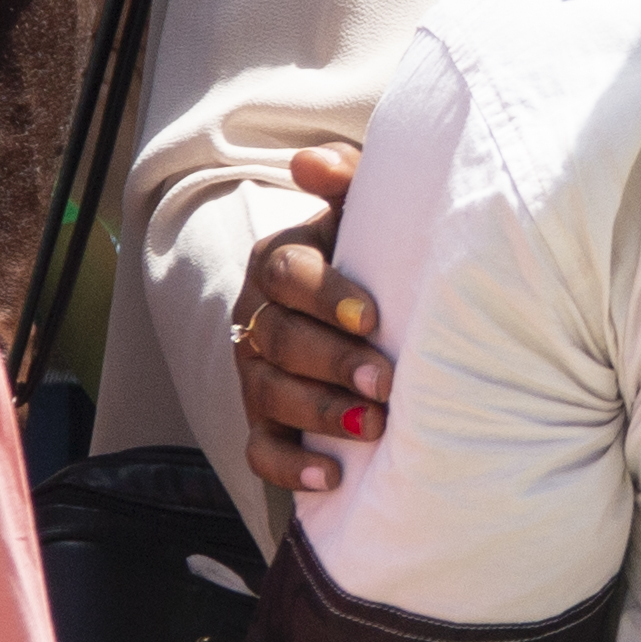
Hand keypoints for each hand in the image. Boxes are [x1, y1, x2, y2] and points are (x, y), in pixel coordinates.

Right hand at [227, 144, 388, 495]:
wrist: (374, 310)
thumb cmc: (373, 252)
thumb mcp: (364, 208)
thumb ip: (347, 176)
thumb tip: (310, 162)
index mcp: (278, 262)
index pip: (286, 274)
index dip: (326, 295)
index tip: (374, 317)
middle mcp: (257, 316)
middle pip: (278, 339)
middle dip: (331, 362)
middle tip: (385, 383)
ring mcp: (255, 372)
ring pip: (270, 395)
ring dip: (319, 414)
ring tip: (371, 429)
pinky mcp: (262, 420)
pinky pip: (260, 449)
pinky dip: (290, 468)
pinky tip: (330, 479)